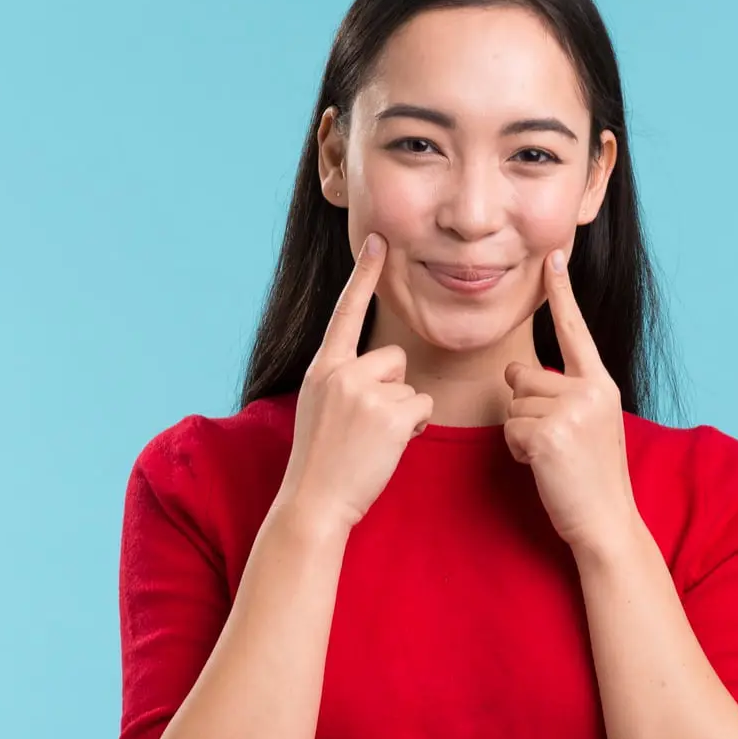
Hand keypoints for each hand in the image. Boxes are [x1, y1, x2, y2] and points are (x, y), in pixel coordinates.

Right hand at [276, 232, 434, 530]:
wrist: (315, 499)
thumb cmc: (324, 458)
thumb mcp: (320, 405)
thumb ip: (344, 379)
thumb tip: (383, 367)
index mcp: (322, 367)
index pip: (346, 312)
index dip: (363, 275)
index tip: (377, 239)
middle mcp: (340, 371)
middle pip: (395, 358)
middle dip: (393, 389)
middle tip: (368, 425)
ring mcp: (363, 391)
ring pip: (410, 386)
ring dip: (403, 413)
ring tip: (373, 439)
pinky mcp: (388, 412)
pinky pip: (422, 408)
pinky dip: (413, 429)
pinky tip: (387, 446)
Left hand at [503, 248, 636, 549]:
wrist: (607, 521)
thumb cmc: (592, 478)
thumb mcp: (587, 425)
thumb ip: (562, 393)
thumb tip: (517, 373)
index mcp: (602, 384)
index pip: (576, 332)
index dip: (563, 294)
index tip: (552, 258)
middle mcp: (591, 390)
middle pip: (523, 376)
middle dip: (525, 409)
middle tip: (555, 443)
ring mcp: (572, 410)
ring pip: (513, 404)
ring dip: (521, 433)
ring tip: (552, 457)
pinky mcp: (550, 432)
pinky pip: (511, 429)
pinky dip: (519, 452)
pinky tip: (544, 467)